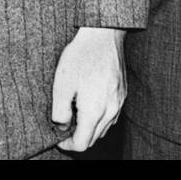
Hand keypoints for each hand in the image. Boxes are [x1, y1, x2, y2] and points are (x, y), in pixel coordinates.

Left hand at [51, 26, 125, 151]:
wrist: (104, 34)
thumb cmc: (81, 56)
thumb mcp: (62, 85)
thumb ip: (60, 113)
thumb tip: (62, 127)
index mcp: (95, 111)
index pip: (82, 143)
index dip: (67, 145)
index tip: (57, 137)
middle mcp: (111, 109)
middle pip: (94, 139)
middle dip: (78, 138)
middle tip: (64, 125)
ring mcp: (119, 101)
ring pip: (104, 128)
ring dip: (89, 128)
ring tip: (75, 113)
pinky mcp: (123, 93)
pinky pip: (112, 115)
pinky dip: (100, 118)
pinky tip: (89, 104)